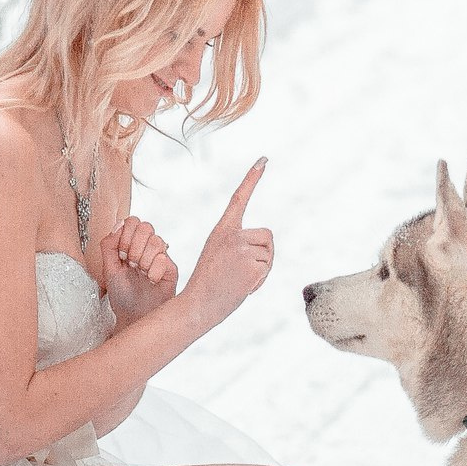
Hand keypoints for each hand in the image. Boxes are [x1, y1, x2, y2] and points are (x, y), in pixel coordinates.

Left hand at [104, 214, 177, 325]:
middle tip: (130, 264)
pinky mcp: (172, 270)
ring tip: (140, 274)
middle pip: (146, 226)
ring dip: (143, 260)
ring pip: (156, 241)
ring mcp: (161, 258)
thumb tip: (119, 224)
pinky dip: (153, 271)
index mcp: (132, 244)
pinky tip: (150, 280)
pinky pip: (164, 259)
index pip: (133, 221)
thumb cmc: (122, 295)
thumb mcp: (108, 268)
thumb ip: (109, 245)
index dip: (125, 235)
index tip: (121, 255)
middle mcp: (148, 248)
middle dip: (133, 246)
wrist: (132, 317)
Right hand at [182, 158, 272, 324]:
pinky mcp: (252, 264)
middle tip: (240, 272)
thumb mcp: (220, 257)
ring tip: (238, 280)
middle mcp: (232, 235)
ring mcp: (242, 249)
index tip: (264, 160)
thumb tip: (266, 248)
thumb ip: (240, 247)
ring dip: (260, 270)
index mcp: (222, 230)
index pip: (240, 198)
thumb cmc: (209, 285)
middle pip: (266, 235)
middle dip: (262, 253)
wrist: (197, 305)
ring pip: (269, 254)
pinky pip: (268, 267)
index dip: (252, 178)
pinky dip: (260, 280)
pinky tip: (242, 287)